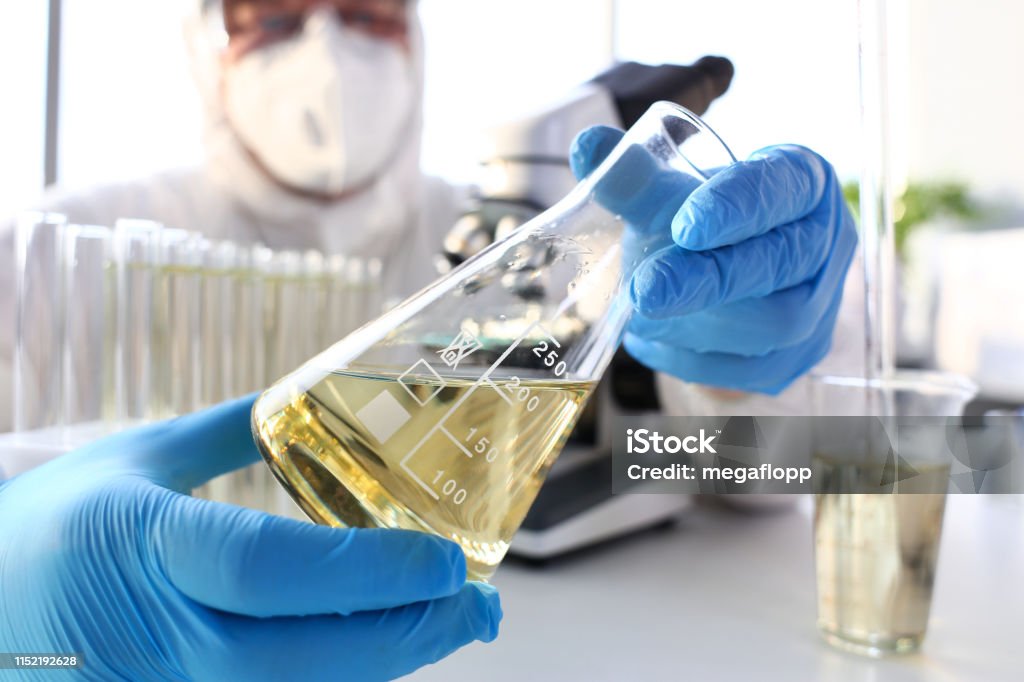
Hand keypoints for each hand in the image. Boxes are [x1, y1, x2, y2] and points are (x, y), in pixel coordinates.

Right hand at [0, 396, 500, 680]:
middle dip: (410, 635)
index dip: (370, 572)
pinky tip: (374, 649)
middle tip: (477, 606)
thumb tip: (309, 398)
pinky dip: (336, 680)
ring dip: (385, 665)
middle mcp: (155, 635)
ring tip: (446, 625)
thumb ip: (229, 430)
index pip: (270, 569)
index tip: (447, 561)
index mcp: (144, 545)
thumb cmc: (48, 526)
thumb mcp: (133, 458)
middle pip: (306, 657)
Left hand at [570, 125, 856, 393]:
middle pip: (778, 264)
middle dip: (708, 279)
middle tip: (645, 290)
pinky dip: (692, 358)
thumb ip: (634, 171)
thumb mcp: (679, 184)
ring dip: (696, 323)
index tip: (686, 226)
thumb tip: (587, 149)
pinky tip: (651, 338)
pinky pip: (750, 371)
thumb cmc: (708, 214)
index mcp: (805, 183)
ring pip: (771, 326)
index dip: (736, 207)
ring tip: (640, 312)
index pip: (781, 189)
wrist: (735, 258)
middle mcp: (826, 245)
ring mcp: (820, 308)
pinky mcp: (797, 358)